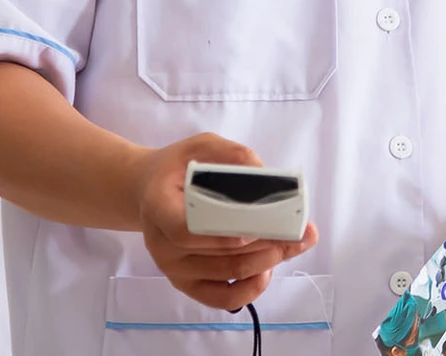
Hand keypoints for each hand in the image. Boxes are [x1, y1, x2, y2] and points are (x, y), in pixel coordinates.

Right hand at [132, 133, 318, 309]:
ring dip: (266, 261)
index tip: (257, 226)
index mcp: (158, 207)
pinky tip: (267, 270)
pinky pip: (223, 298)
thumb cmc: (176, 169)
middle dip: (264, 243)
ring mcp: (173, 269)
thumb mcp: (199, 147)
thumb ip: (231, 154)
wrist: (148, 191)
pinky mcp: (186, 284)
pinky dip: (251, 288)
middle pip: (219, 254)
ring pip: (228, 274)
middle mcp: (162, 244)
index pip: (186, 231)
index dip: (223, 234)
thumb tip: (264, 173)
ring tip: (292, 244)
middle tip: (297, 232)